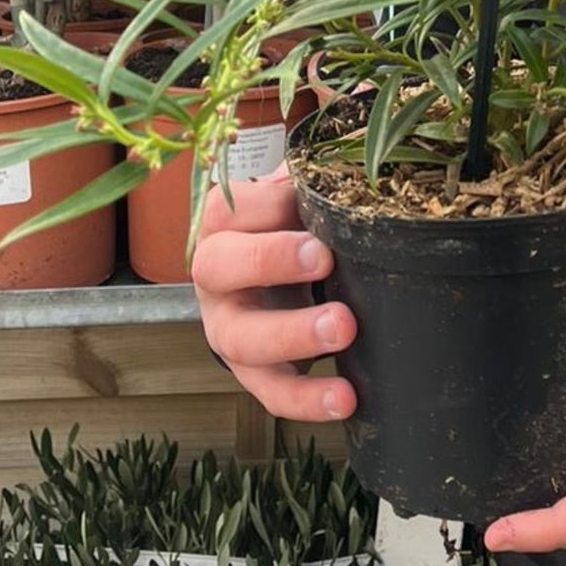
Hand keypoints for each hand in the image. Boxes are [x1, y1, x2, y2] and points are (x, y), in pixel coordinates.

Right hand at [190, 161, 357, 423]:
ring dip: (293, 335)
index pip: (232, 209)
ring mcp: (227, 327)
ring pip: (242, 339)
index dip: (271, 208)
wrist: (267, 278)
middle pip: (221, 268)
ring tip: (344, 330)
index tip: (316, 212)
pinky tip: (344, 399)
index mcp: (222, 222)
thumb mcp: (290, 198)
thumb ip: (309, 181)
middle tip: (324, 260)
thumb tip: (352, 165)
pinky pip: (270, 391)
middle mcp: (213, 275)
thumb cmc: (286, 225)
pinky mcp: (251, 371)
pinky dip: (305, 399)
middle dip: (270, 261)